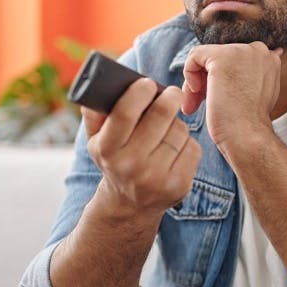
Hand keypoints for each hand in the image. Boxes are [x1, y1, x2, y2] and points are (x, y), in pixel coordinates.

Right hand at [83, 78, 201, 214]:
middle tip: (171, 93)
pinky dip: (186, 142)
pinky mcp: (179, 185)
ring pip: (180, 130)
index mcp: (107, 149)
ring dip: (176, 123)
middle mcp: (131, 165)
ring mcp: (157, 177)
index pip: (125, 112)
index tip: (147, 83)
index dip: (139, 92)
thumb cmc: (115, 160)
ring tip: (166, 129)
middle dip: (170, 97)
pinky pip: (193, 147)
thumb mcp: (96, 140)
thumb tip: (100, 87)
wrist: (130, 204)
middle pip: (161, 115)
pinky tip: (175, 149)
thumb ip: (94, 113)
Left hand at [181, 42, 282, 153]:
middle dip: (206, 80)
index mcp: (269, 59)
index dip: (222, 79)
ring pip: (205, 57)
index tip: (220, 98)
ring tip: (194, 104)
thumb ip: (248, 78)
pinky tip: (196, 94)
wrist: (247, 136)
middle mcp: (259, 50)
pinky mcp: (222, 57)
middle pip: (219, 57)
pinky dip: (189, 74)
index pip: (235, 59)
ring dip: (196, 82)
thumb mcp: (256, 95)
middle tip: (200, 103)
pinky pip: (195, 56)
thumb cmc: (248, 124)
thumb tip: (232, 74)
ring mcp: (241, 52)